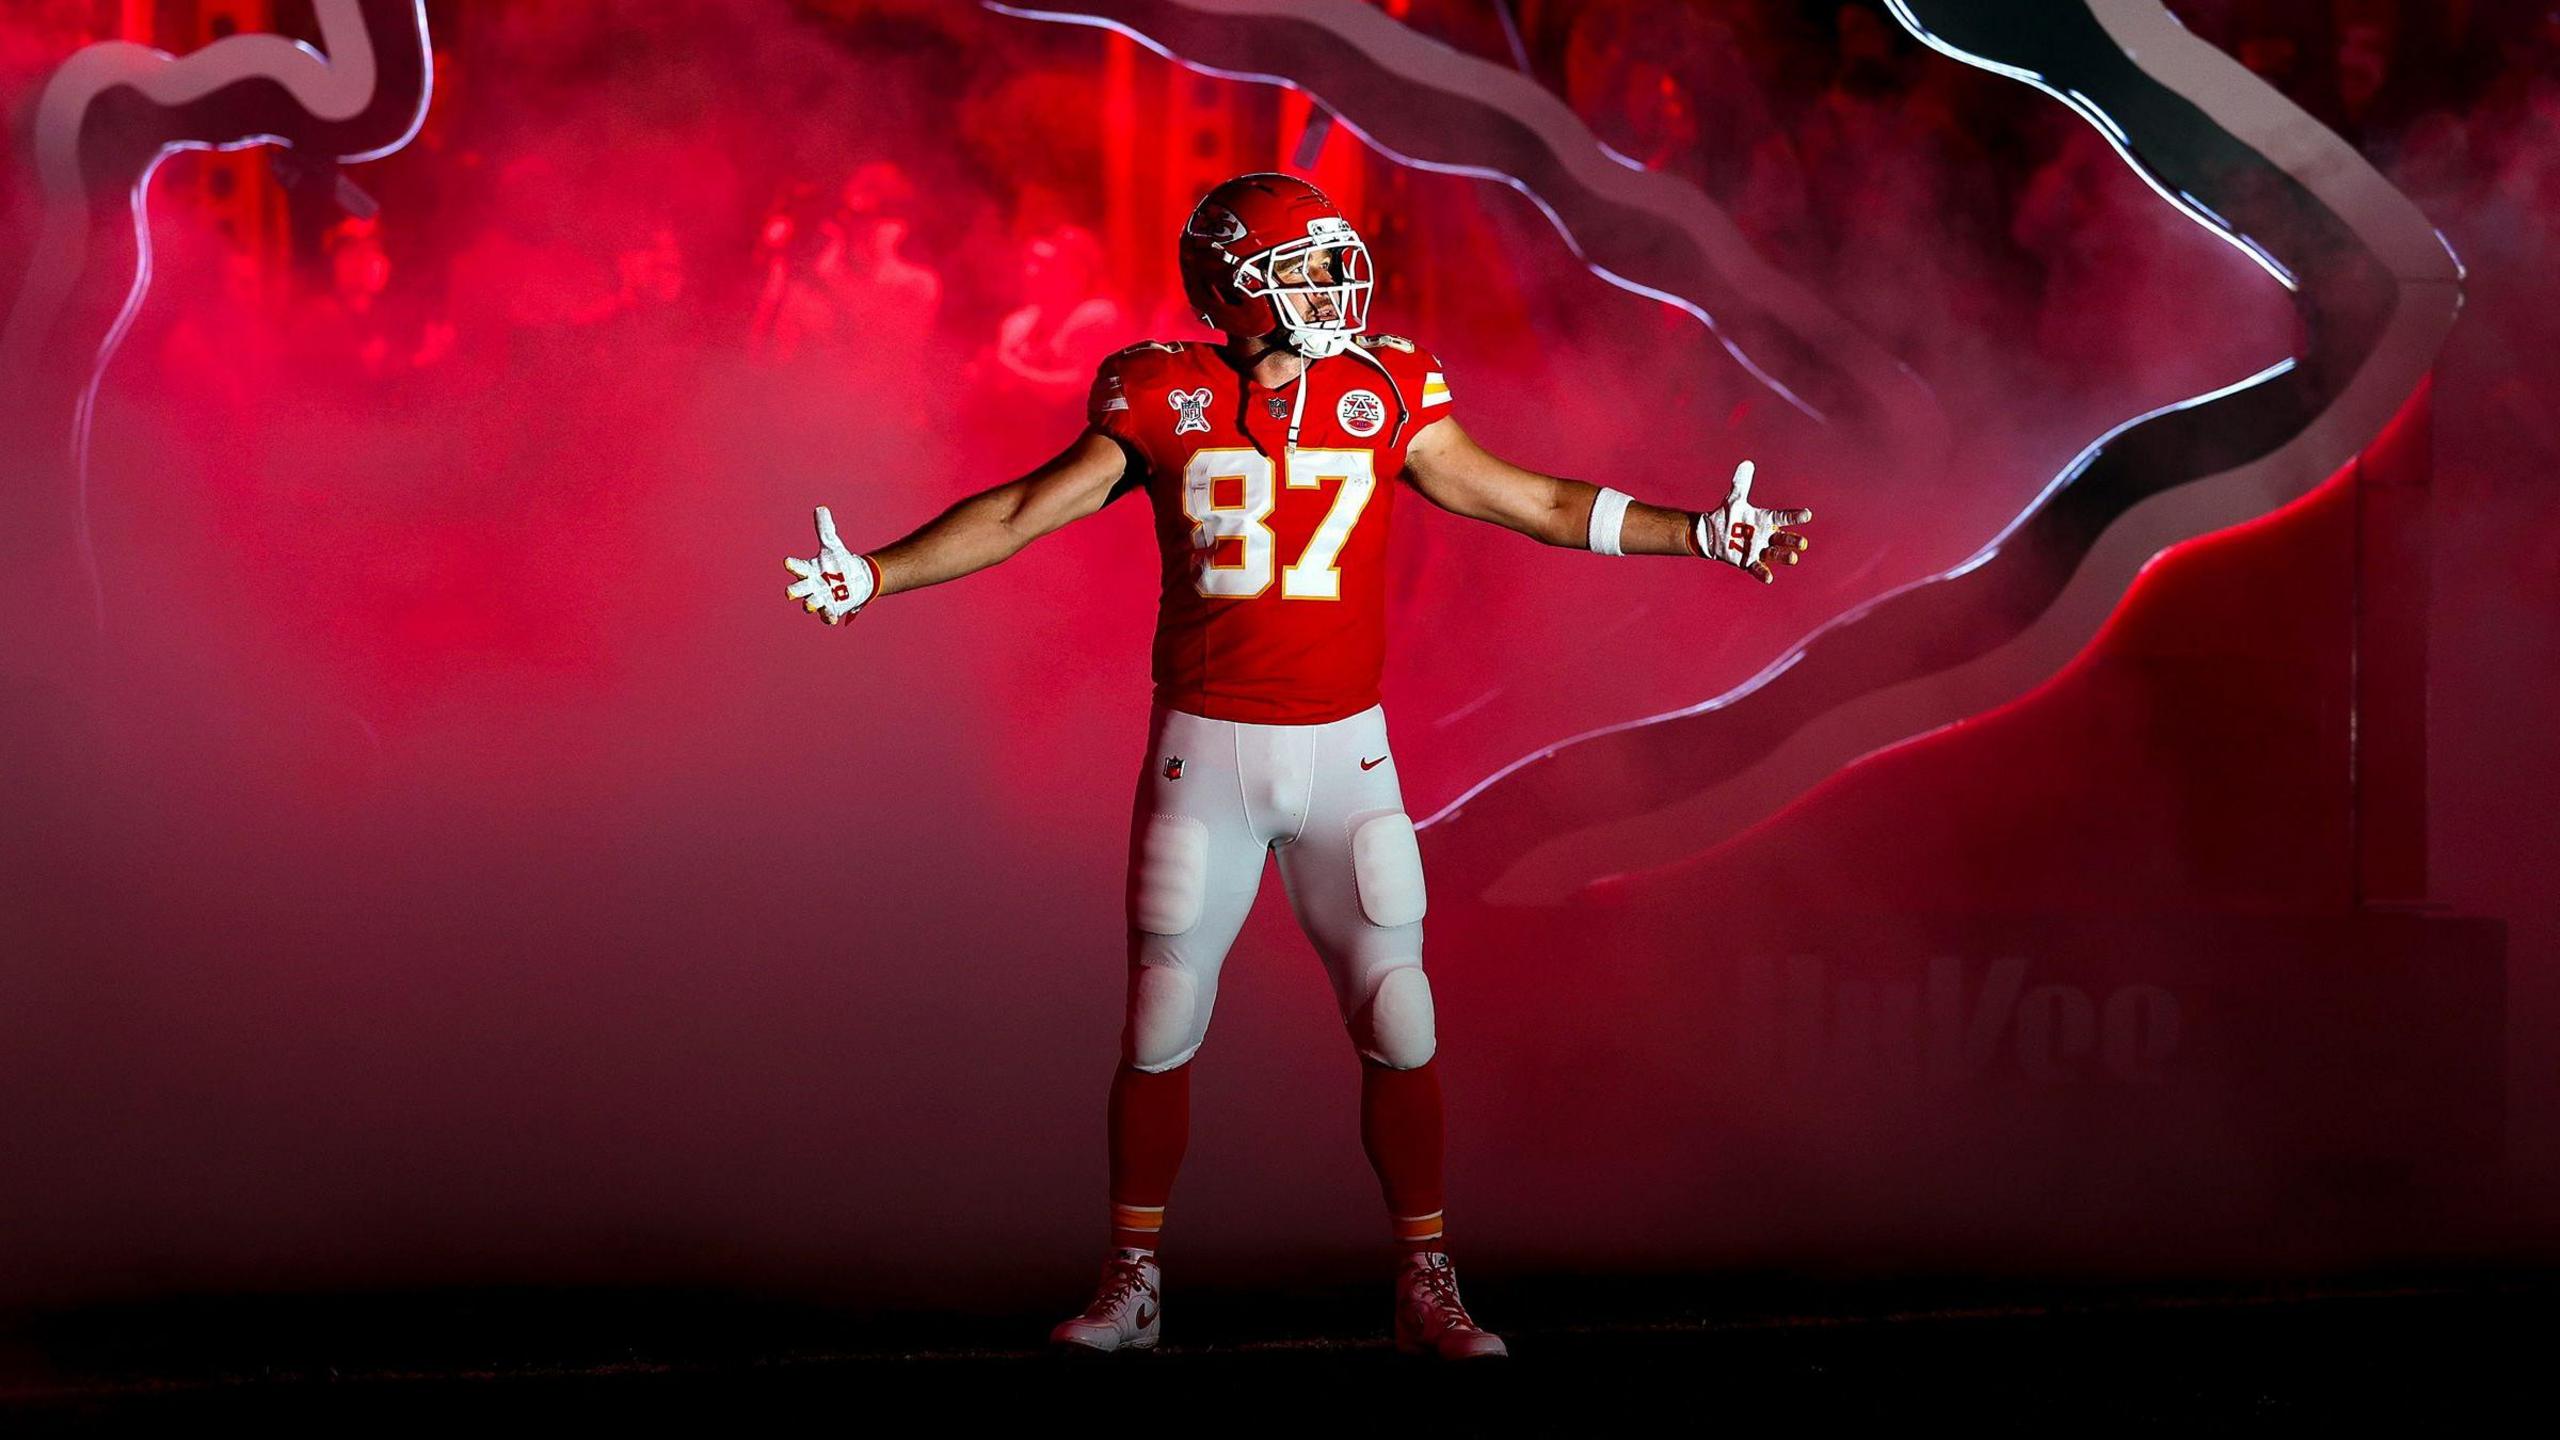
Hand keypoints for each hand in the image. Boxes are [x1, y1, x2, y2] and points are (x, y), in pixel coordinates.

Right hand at [783, 505, 877, 624]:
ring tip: (811, 603)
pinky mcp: (832, 609)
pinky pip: (826, 616)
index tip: (787, 561)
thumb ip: (825, 529)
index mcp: (810, 570)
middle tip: (790, 592)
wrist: (857, 579)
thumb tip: (821, 507)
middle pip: (797, 590)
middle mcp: (812, 586)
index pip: (797, 567)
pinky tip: (831, 615)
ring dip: (810, 604)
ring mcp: (821, 599)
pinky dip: (827, 616)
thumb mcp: (833, 545)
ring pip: (810, 605)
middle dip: (794, 591)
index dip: (792, 565)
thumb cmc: (840, 562)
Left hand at [1693, 461, 1811, 584]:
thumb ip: (1741, 483)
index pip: (1783, 517)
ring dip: (1784, 556)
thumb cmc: (1726, 516)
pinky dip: (1763, 573)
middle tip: (1801, 543)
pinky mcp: (1747, 561)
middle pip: (1783, 538)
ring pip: (1775, 553)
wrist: (1711, 534)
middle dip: (1792, 540)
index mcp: (1765, 519)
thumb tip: (1747, 463)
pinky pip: (1757, 568)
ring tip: (1793, 558)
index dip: (1795, 516)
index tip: (1807, 514)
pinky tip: (1768, 578)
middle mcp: (1765, 535)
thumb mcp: (1734, 499)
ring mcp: (1758, 549)